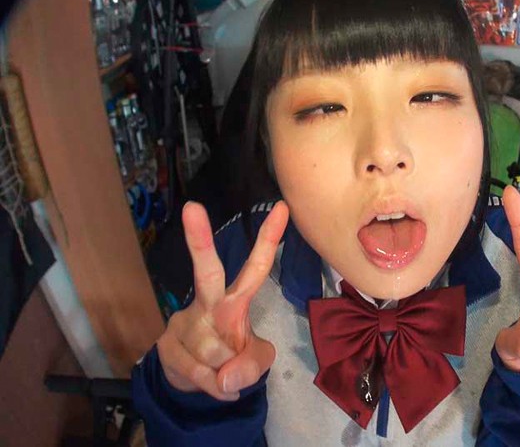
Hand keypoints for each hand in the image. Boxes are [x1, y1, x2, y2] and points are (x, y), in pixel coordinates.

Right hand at [156, 201, 288, 399]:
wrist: (192, 381)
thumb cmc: (231, 358)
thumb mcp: (256, 362)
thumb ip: (252, 366)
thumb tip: (226, 376)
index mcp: (235, 298)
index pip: (256, 268)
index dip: (269, 240)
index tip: (282, 208)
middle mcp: (208, 302)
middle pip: (207, 271)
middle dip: (199, 240)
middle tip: (192, 207)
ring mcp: (184, 321)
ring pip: (213, 350)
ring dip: (225, 371)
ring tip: (224, 370)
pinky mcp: (165, 343)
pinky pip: (197, 372)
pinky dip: (211, 385)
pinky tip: (212, 380)